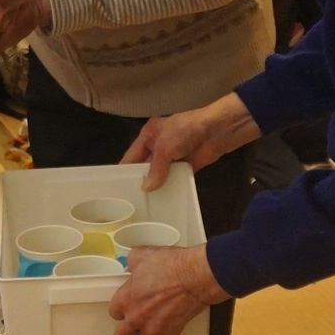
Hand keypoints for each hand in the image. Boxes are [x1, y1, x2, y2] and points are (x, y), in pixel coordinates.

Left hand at [107, 244, 227, 334]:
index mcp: (126, 298)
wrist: (194, 277)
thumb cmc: (170, 264)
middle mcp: (135, 317)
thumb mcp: (143, 255)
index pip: (114, 313)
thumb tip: (132, 265)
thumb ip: (133, 262)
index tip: (123, 311)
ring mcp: (152, 329)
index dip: (119, 312)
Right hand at [122, 97, 261, 190]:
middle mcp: (158, 146)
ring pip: (160, 174)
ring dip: (156, 186)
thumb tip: (147, 188)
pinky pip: (174, 178)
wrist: (217, 130)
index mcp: (149, 135)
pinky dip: (171, 187)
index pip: (131, 156)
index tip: (117, 188)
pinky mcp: (187, 166)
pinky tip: (164, 201)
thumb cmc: (186, 131)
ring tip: (144, 205)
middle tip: (129, 200)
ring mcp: (173, 157)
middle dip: (140, 180)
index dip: (124, 171)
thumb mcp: (165, 147)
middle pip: (145, 166)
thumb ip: (155, 168)